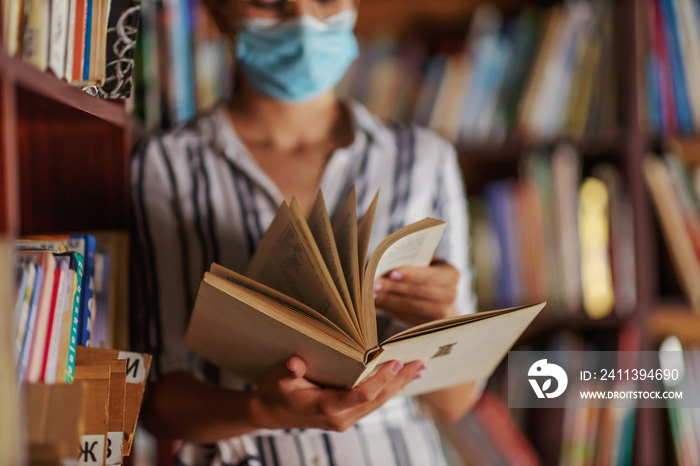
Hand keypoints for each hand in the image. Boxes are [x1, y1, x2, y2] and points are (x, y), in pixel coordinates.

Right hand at [250, 356, 424, 431]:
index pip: (361, 395)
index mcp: (327, 408)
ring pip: (379, 402)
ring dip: (399, 385)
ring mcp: (346, 419)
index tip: (395, 363)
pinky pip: (373, 403)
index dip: (380, 380)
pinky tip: (401, 379)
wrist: (270, 413)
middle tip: (420, 363)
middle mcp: (341, 418)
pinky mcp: (348, 415)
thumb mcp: (279, 378)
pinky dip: (388, 389)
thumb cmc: (275, 391)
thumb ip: (290, 371)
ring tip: (418, 369)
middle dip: (400, 380)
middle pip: (377, 399)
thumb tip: (295, 363)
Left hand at [373, 259, 459, 325]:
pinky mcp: (431, 326)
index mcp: (451, 274)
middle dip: (394, 287)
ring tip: (372, 293)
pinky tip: (378, 303)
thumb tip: (387, 262)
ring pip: (410, 306)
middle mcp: (451, 295)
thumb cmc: (426, 275)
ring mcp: (443, 313)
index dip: (411, 275)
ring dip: (389, 299)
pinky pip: (407, 316)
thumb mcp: (425, 264)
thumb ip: (412, 262)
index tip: (392, 273)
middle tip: (375, 283)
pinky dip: (390, 309)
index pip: (430, 275)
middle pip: (418, 292)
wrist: (438, 301)